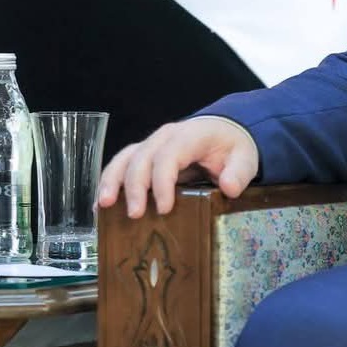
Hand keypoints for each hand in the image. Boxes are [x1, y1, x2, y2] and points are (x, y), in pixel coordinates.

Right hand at [96, 117, 258, 217]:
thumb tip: (229, 187)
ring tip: (103, 207)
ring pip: (124, 158)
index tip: (165, 208)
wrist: (225, 131)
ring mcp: (152, 144)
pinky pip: (122, 165)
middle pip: (141, 157)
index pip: (169, 155)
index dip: (162, 181)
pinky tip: (101, 205)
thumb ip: (239, 172)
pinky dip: (109, 183)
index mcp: (190, 135)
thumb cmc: (233, 146)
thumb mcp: (245, 157)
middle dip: (134, 187)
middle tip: (135, 215)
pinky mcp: (144, 155)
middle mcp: (166, 137)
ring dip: (111, 182)